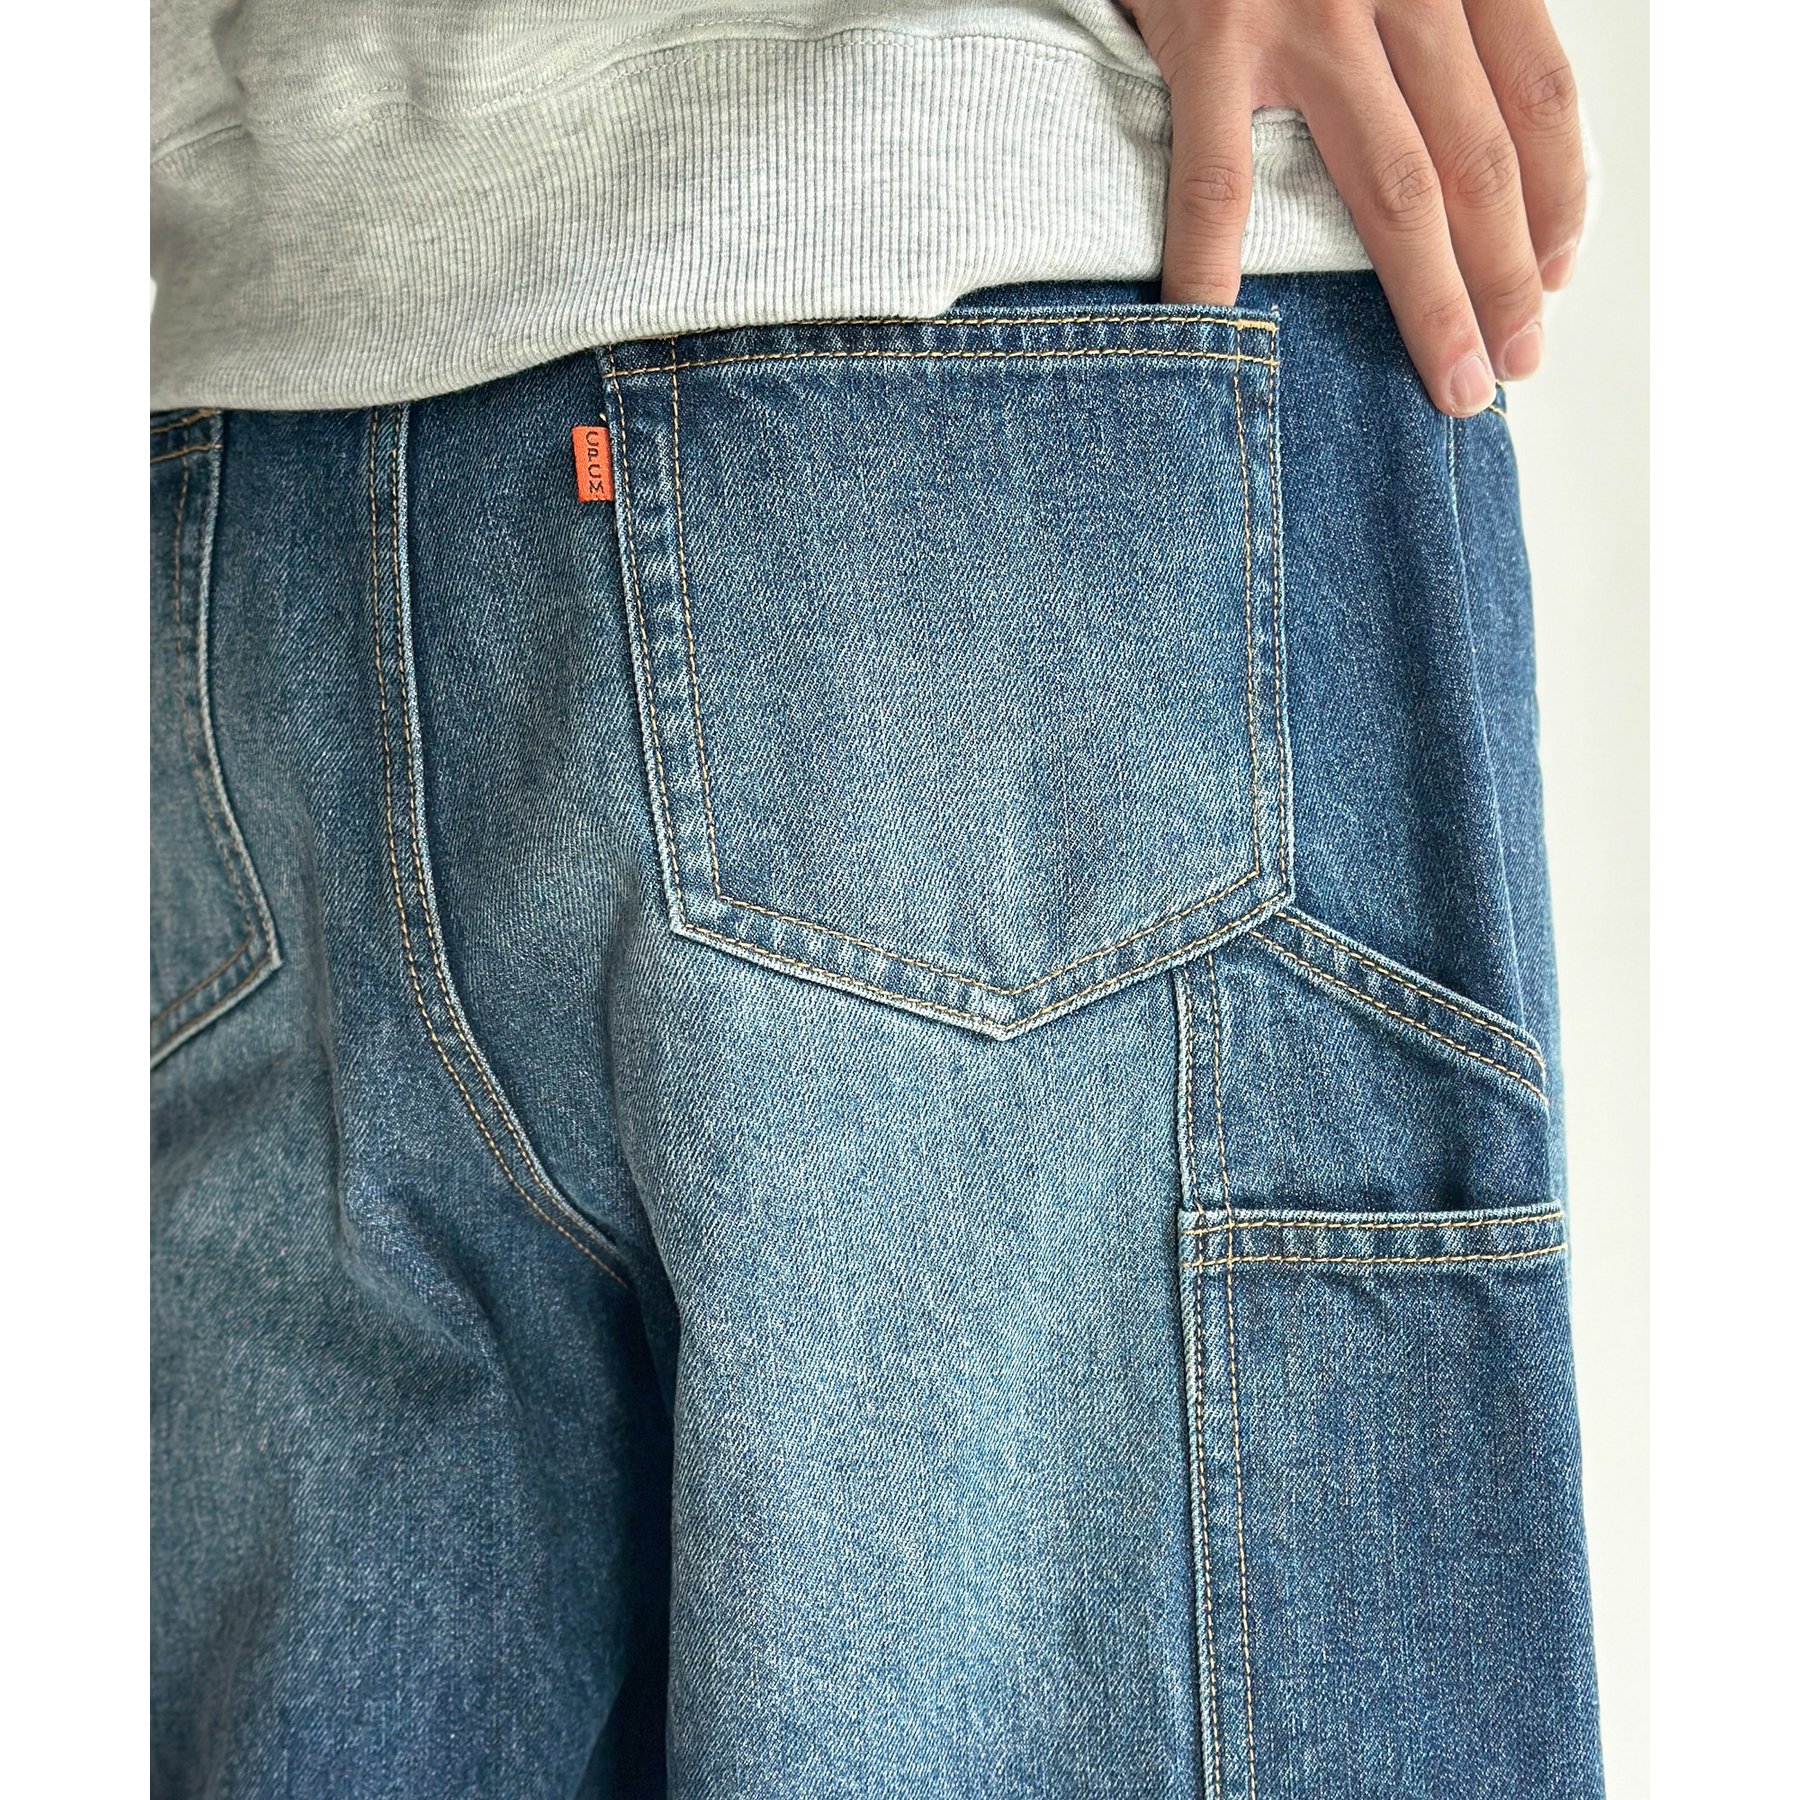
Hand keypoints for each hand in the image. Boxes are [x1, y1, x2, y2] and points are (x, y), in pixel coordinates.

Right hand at [1121, 0, 1584, 414]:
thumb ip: (1431, 5)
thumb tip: (1460, 107)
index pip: (1539, 96)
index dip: (1561, 198)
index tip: (1556, 274)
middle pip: (1479, 160)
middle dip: (1509, 276)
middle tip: (1514, 364)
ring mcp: (1306, 16)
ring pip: (1393, 184)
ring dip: (1430, 298)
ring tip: (1449, 378)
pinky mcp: (1210, 39)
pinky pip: (1221, 182)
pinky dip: (1216, 267)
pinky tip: (1225, 332)